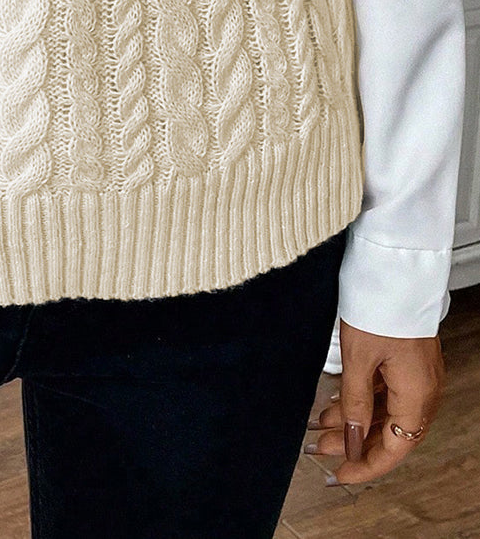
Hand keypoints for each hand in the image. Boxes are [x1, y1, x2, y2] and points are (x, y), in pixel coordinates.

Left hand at [306, 318, 444, 486]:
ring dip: (353, 420)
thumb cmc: (380, 304)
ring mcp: (416, 372)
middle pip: (389, 431)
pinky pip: (385, 389)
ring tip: (319, 426)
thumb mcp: (358, 358)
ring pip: (384, 410)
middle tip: (320, 450)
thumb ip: (355, 403)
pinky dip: (360, 399)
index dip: (366, 466)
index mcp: (417, 395)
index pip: (394, 448)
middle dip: (353, 443)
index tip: (340, 475)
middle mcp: (422, 388)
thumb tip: (353, 439)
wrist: (394, 265)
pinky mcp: (405, 357)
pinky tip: (335, 401)